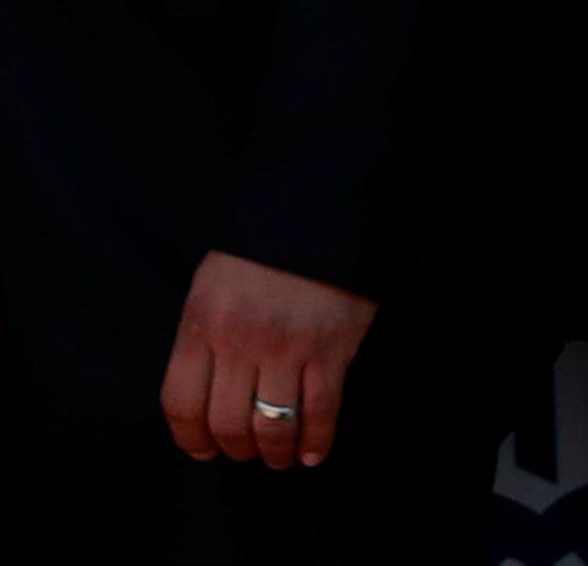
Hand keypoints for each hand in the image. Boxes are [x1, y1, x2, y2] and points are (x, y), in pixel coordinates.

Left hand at [160, 251, 376, 469]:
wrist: (323, 205)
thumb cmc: (264, 246)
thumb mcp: (214, 282)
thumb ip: (204, 334)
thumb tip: (205, 394)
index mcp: (202, 321)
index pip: (180, 404)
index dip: (191, 440)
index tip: (205, 451)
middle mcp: (239, 339)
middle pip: (226, 423)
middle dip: (237, 449)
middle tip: (247, 452)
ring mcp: (287, 345)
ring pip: (271, 426)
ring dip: (275, 453)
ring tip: (281, 458)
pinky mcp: (331, 347)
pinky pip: (320, 411)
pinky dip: (316, 441)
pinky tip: (313, 452)